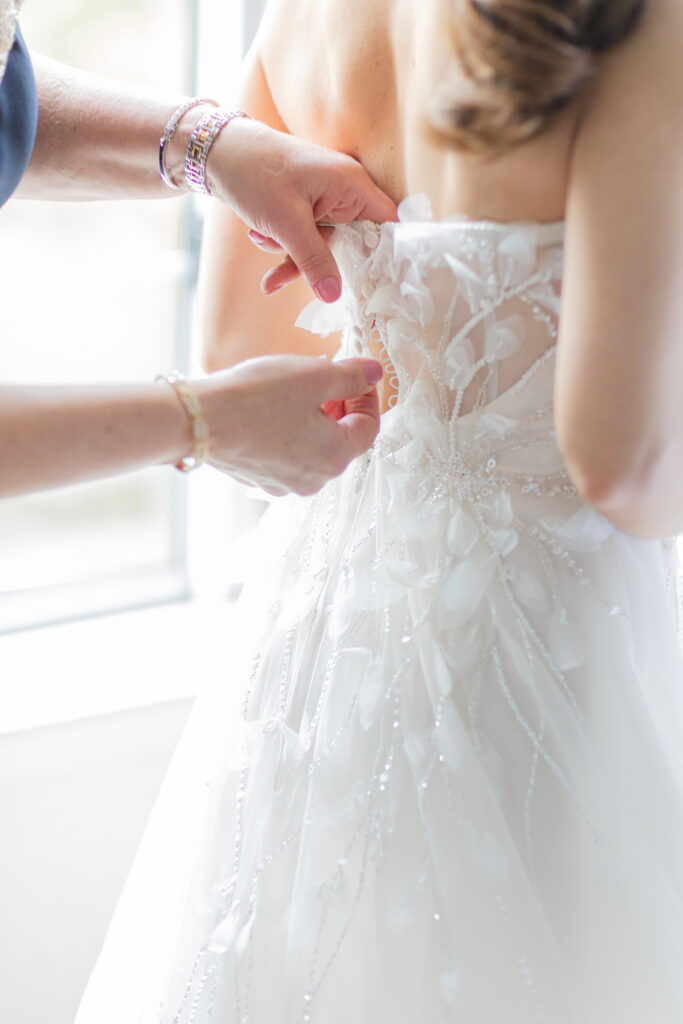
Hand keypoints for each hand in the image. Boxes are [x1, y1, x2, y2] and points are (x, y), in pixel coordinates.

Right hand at [193, 355, 382, 494]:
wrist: (197, 421)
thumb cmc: (257, 398)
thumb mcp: (313, 376)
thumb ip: (351, 376)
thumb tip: (374, 373)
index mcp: (335, 457)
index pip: (369, 427)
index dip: (368, 396)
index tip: (358, 374)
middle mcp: (314, 479)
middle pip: (342, 439)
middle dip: (341, 406)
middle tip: (328, 376)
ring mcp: (285, 483)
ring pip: (314, 446)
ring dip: (315, 417)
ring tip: (298, 389)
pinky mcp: (260, 478)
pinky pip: (287, 453)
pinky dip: (290, 430)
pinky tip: (274, 408)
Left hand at [206, 118, 396, 301]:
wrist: (217, 151)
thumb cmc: (256, 174)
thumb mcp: (287, 224)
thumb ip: (314, 262)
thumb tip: (334, 296)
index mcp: (352, 185)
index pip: (388, 225)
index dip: (385, 255)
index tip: (372, 284)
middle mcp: (344, 190)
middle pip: (352, 243)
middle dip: (318, 261)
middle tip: (288, 274)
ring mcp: (325, 197)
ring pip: (323, 244)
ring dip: (293, 254)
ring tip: (262, 240)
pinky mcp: (307, 204)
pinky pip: (306, 237)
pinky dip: (284, 244)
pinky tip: (258, 236)